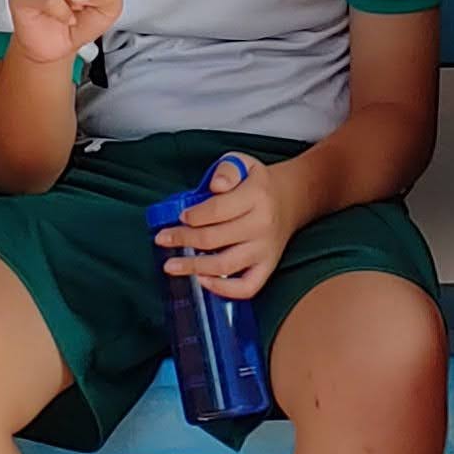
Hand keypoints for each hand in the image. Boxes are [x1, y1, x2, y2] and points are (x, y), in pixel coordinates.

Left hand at [155, 152, 299, 302]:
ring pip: (225, 265)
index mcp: (256, 196)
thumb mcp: (242, 163)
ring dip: (194, 267)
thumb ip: (226, 170)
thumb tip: (216, 185)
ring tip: (171, 265)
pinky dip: (224, 290)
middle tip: (163, 238)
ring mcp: (265, 249)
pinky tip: (202, 281)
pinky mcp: (268, 267)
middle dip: (183, 239)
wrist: (290, 199)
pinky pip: (247, 287)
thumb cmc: (258, 183)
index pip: (217, 210)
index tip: (180, 217)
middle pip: (215, 238)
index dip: (194, 216)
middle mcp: (262, 225)